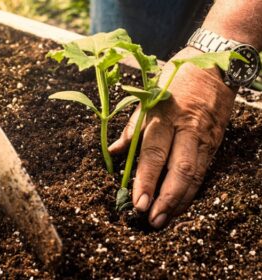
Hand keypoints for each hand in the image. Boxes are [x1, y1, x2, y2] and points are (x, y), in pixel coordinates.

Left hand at [109, 47, 235, 227]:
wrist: (215, 68)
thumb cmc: (175, 81)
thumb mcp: (148, 98)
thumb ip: (132, 128)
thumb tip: (113, 153)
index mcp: (164, 116)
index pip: (154, 153)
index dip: (145, 180)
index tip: (137, 202)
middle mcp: (185, 129)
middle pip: (178, 170)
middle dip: (165, 198)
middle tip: (152, 219)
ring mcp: (203, 137)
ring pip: (194, 175)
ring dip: (179, 201)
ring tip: (164, 219)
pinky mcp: (215, 142)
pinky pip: (204, 171)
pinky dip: (191, 191)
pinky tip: (180, 204)